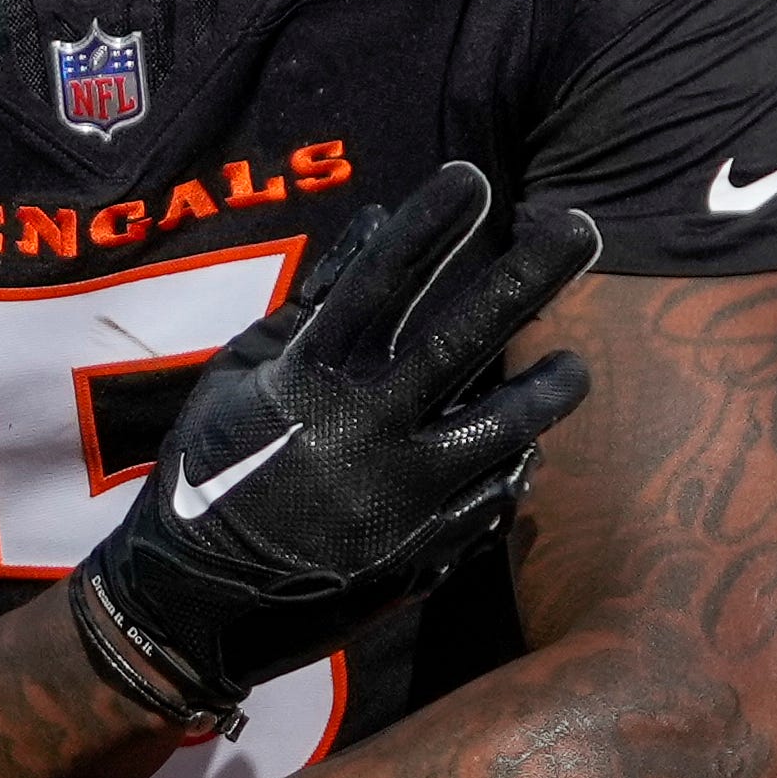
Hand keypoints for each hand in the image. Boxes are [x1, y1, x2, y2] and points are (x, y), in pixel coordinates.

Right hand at [64, 162, 601, 730]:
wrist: (194, 599)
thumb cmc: (209, 467)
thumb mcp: (242, 371)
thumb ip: (314, 300)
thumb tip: (376, 222)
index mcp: (307, 379)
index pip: (381, 280)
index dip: (430, 224)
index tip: (474, 178)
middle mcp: (362, 430)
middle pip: (464, 338)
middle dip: (528, 274)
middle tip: (582, 226)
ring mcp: (398, 495)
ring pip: (503, 426)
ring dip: (548, 388)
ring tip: (573, 366)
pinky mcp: (419, 551)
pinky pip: (491, 497)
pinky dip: (513, 465)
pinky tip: (528, 446)